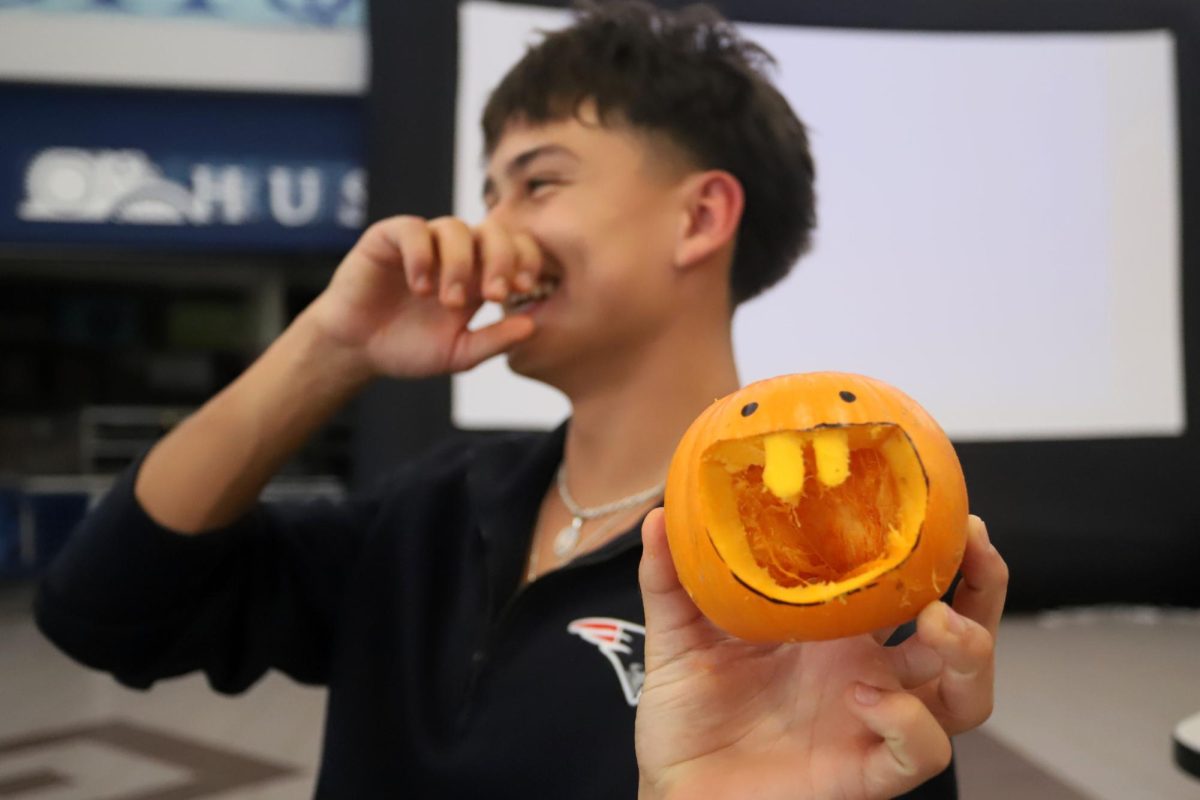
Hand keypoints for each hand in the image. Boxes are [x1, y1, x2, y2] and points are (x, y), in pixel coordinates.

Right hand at [306, 215, 542, 378]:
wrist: (357, 349)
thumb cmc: (408, 349)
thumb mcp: (458, 354)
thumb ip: (494, 341)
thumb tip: (532, 326)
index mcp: (478, 276)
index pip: (515, 248)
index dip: (525, 260)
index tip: (522, 289)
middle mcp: (454, 253)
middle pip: (492, 230)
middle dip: (501, 259)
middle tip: (495, 294)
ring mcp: (423, 243)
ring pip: (455, 228)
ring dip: (460, 264)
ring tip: (449, 301)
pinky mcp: (389, 238)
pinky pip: (413, 230)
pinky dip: (422, 255)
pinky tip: (420, 286)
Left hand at [635, 511, 1007, 799]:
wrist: (675, 786)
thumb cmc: (687, 714)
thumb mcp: (677, 634)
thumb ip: (671, 577)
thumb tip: (660, 514)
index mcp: (836, 631)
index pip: (910, 584)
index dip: (941, 548)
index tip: (946, 506)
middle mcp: (867, 673)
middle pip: (962, 634)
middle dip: (985, 589)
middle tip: (975, 547)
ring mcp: (871, 722)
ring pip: (966, 695)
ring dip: (970, 652)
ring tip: (937, 621)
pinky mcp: (863, 771)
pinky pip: (920, 752)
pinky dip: (907, 722)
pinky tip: (863, 697)